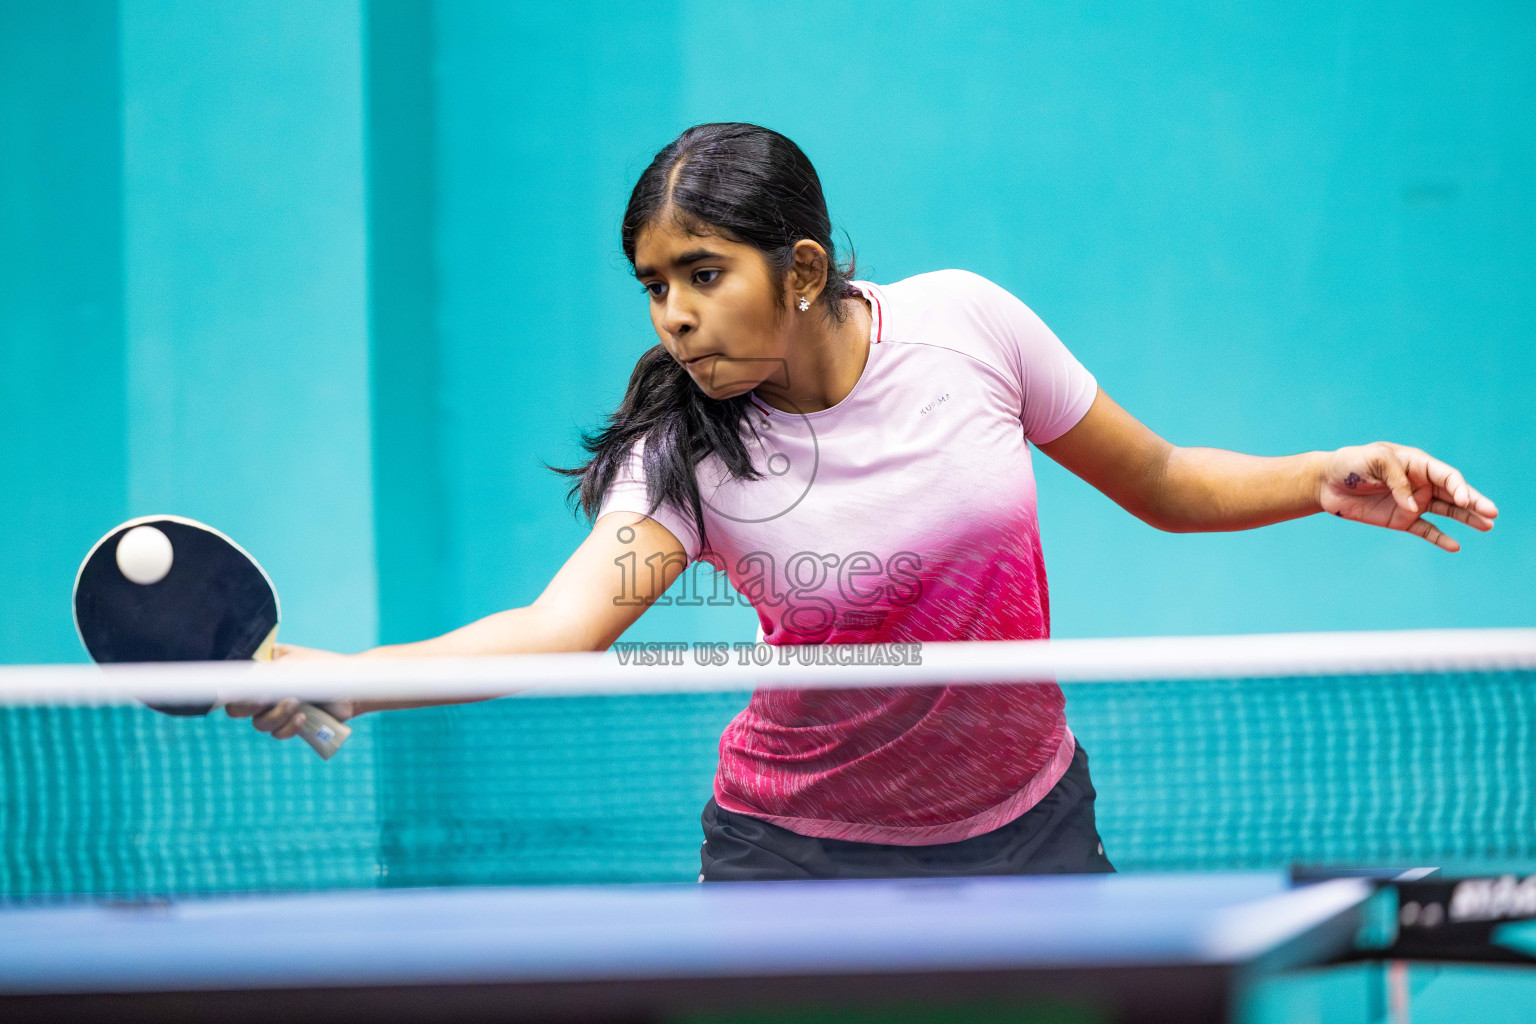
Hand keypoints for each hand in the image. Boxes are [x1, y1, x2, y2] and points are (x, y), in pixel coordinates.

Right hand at [227, 644, 355, 738]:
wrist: (353, 687)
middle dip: (251, 707)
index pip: (231, 682)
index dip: (228, 692)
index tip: (237, 693)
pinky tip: (302, 718)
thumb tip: (229, 690)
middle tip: (266, 700)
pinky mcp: (290, 723)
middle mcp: (263, 688)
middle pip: (237, 708)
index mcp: (259, 667)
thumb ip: (261, 678)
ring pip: (259, 723)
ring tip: (297, 703)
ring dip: (277, 716)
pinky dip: (288, 728)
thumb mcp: (290, 668)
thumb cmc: (322, 668)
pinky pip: (278, 733)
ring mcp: (276, 707)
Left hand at [1318, 442, 1497, 550]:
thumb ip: (1396, 479)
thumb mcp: (1374, 460)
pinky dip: (1439, 538)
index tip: (1466, 500)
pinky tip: (1455, 546)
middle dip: (1475, 503)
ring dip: (1467, 518)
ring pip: (1447, 511)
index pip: (1447, 475)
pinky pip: (1425, 530)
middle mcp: (1420, 483)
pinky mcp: (1401, 520)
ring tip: (1487, 526)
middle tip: (1493, 513)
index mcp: (1417, 464)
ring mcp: (1412, 503)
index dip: (1459, 487)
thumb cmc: (1350, 464)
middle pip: (1454, 494)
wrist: (1326, 482)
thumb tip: (1412, 507)